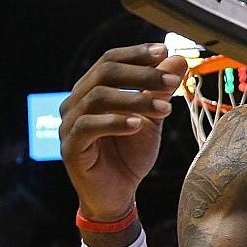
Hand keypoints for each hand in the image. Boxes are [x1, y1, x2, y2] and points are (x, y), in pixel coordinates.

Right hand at [60, 43, 188, 220]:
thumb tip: (177, 59)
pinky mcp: (69, 147)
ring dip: (135, 100)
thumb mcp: (152, 118)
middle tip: (171, 81)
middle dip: (141, 74)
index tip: (164, 51)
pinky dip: (115, 122)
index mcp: (92, 89)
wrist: (118, 194)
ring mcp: (69, 124)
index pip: (110, 60)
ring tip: (164, 109)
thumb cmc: (130, 154)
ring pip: (98, 97)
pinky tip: (138, 125)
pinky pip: (88, 127)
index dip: (136, 54)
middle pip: (104, 74)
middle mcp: (76, 102)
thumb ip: (159, 90)